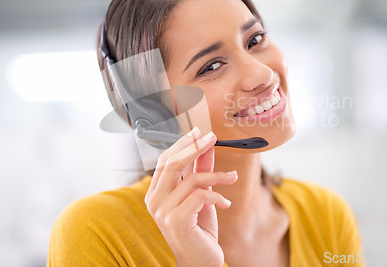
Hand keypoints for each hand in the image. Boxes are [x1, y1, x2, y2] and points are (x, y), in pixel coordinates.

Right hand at [144, 126, 237, 266]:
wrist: (200, 261)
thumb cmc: (198, 229)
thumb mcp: (200, 195)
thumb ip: (200, 170)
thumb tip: (206, 145)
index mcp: (156, 192)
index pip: (166, 160)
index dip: (183, 144)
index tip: (199, 132)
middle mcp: (154, 200)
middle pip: (173, 163)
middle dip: (195, 147)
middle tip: (213, 138)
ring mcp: (163, 211)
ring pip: (192, 179)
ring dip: (218, 176)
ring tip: (232, 177)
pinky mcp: (176, 220)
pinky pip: (200, 195)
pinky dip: (217, 196)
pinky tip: (225, 204)